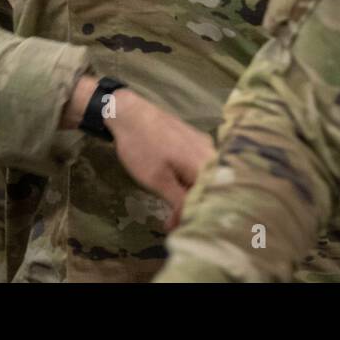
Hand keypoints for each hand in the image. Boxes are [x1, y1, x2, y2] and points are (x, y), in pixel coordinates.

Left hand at [62, 78, 214, 223]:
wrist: (128, 112)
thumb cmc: (142, 147)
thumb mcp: (158, 181)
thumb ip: (179, 201)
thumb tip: (190, 220)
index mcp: (205, 164)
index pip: (210, 199)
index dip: (195, 216)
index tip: (177, 227)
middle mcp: (211, 152)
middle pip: (209, 188)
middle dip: (192, 207)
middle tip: (170, 221)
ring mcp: (203, 144)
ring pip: (203, 177)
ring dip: (189, 194)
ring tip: (169, 208)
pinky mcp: (194, 139)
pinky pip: (198, 165)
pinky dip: (187, 180)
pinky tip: (174, 187)